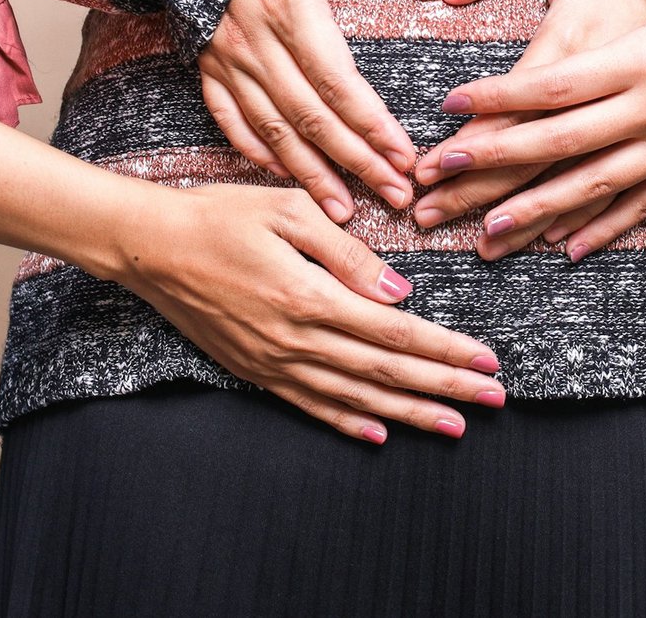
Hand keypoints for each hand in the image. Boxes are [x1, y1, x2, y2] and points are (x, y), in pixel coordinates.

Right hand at [103, 181, 505, 442]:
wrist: (150, 247)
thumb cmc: (220, 216)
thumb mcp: (289, 211)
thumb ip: (348, 253)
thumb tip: (399, 292)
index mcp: (310, 298)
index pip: (396, 335)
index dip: (447, 351)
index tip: (487, 362)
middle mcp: (295, 341)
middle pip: (387, 374)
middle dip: (446, 389)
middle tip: (495, 401)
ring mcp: (274, 362)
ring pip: (356, 398)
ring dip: (409, 414)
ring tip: (455, 425)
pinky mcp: (255, 371)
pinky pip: (311, 405)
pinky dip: (349, 423)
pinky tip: (379, 433)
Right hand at [200, 0, 443, 220]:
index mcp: (290, 3)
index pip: (338, 79)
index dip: (372, 124)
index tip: (406, 156)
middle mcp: (255, 39)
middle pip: (311, 117)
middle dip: (356, 162)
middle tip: (395, 195)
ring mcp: (227, 59)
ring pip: (273, 131)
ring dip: (311, 176)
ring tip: (346, 213)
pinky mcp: (208, 69)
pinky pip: (233, 124)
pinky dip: (260, 157)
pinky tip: (291, 182)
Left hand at [428, 0, 645, 260]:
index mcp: (643, 57)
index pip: (556, 83)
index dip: (499, 97)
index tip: (451, 106)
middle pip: (561, 143)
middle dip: (493, 161)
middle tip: (438, 177)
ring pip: (594, 188)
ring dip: (535, 212)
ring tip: (485, 231)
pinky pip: (639, 209)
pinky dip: (599, 229)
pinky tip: (561, 248)